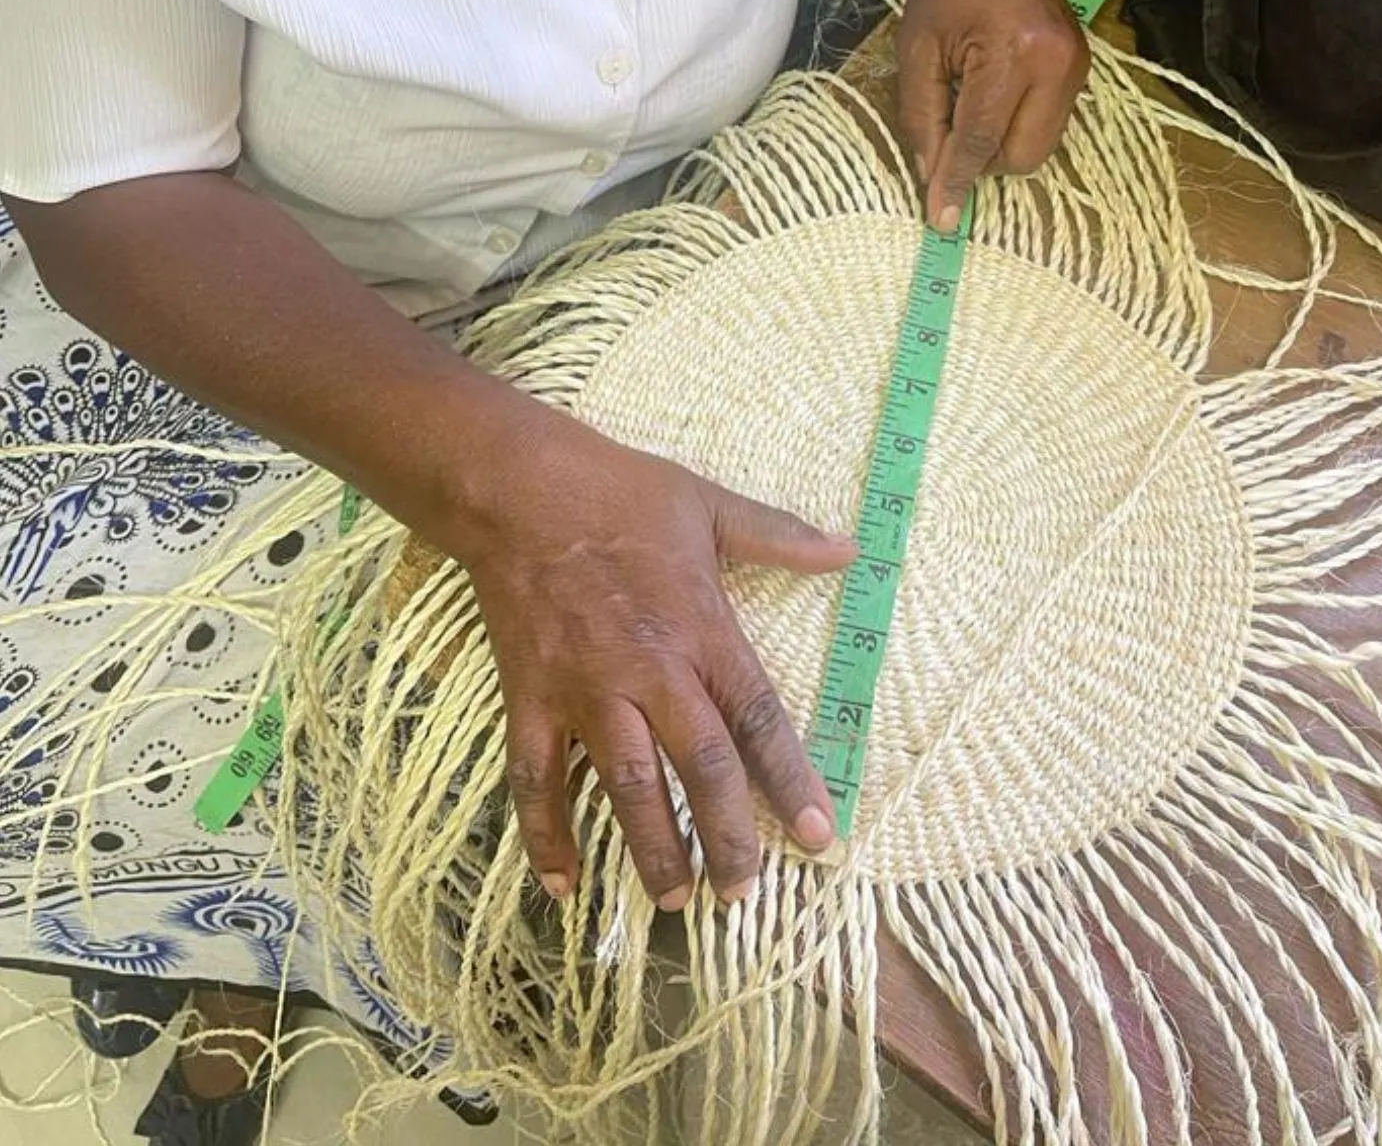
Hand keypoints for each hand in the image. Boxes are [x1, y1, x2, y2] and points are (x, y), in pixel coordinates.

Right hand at [455, 402, 856, 907]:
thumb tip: (851, 548)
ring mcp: (586, 692)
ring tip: (676, 903)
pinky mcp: (531, 700)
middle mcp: (649, 673)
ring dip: (653, 851)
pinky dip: (546, 835)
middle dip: (728, 837)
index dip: (792, 781)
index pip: (758, 719)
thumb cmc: (619, 493)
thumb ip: (779, 535)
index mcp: (701, 630)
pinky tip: (562, 885)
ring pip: (625, 788)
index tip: (821, 838)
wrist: (518, 490)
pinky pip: (536, 780)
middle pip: (699, 769)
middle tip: (746, 894)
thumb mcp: (707, 504)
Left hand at [898, 0, 1087, 230]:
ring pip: (1042, 146)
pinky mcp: (1083, 64)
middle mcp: (1057, 61)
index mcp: (1012, 52)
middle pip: (1023, 155)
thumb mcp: (917, 51)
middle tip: (950, 135)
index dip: (957, 181)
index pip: (983, 139)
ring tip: (971, 105)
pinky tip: (994, 95)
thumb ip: (922, 118)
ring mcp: (1078, 63)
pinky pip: (1051, 122)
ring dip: (1002, 145)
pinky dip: (1018, 125)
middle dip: (983, 162)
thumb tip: (934, 180)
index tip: (940, 218)